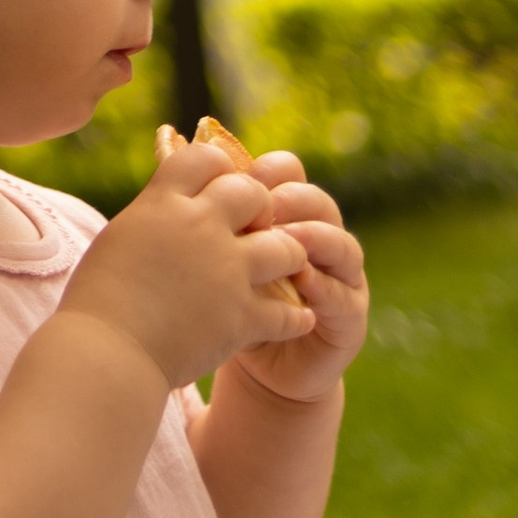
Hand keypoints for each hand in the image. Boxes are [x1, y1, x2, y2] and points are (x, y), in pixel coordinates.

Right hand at [59, 133, 320, 392]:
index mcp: (163, 202)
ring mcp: (226, 271)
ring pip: (287, 247)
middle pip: (253, 193)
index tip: (217, 188)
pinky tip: (294, 318)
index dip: (219, 170)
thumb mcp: (120, 237)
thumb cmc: (98, 299)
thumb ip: (153, 217)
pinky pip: (289, 311)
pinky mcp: (242, 315)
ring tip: (283, 271)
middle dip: (260, 209)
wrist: (106, 352)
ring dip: (288, 258)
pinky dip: (294, 317)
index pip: (207, 158)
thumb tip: (167, 208)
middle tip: (254, 231)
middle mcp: (200, 226)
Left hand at [221, 149, 369, 406]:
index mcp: (286, 213)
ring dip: (314, 238)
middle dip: (290, 200)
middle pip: (317, 201)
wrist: (252, 365)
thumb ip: (207, 213)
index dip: (268, 171)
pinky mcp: (349, 318)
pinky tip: (304, 284)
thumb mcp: (214, 254)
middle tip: (264, 209)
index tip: (238, 177)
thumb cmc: (226, 300)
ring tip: (287, 239)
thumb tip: (167, 152)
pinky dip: (324, 288)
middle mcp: (319, 237)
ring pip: (340, 243)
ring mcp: (340, 277)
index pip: (289, 174)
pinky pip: (345, 297)